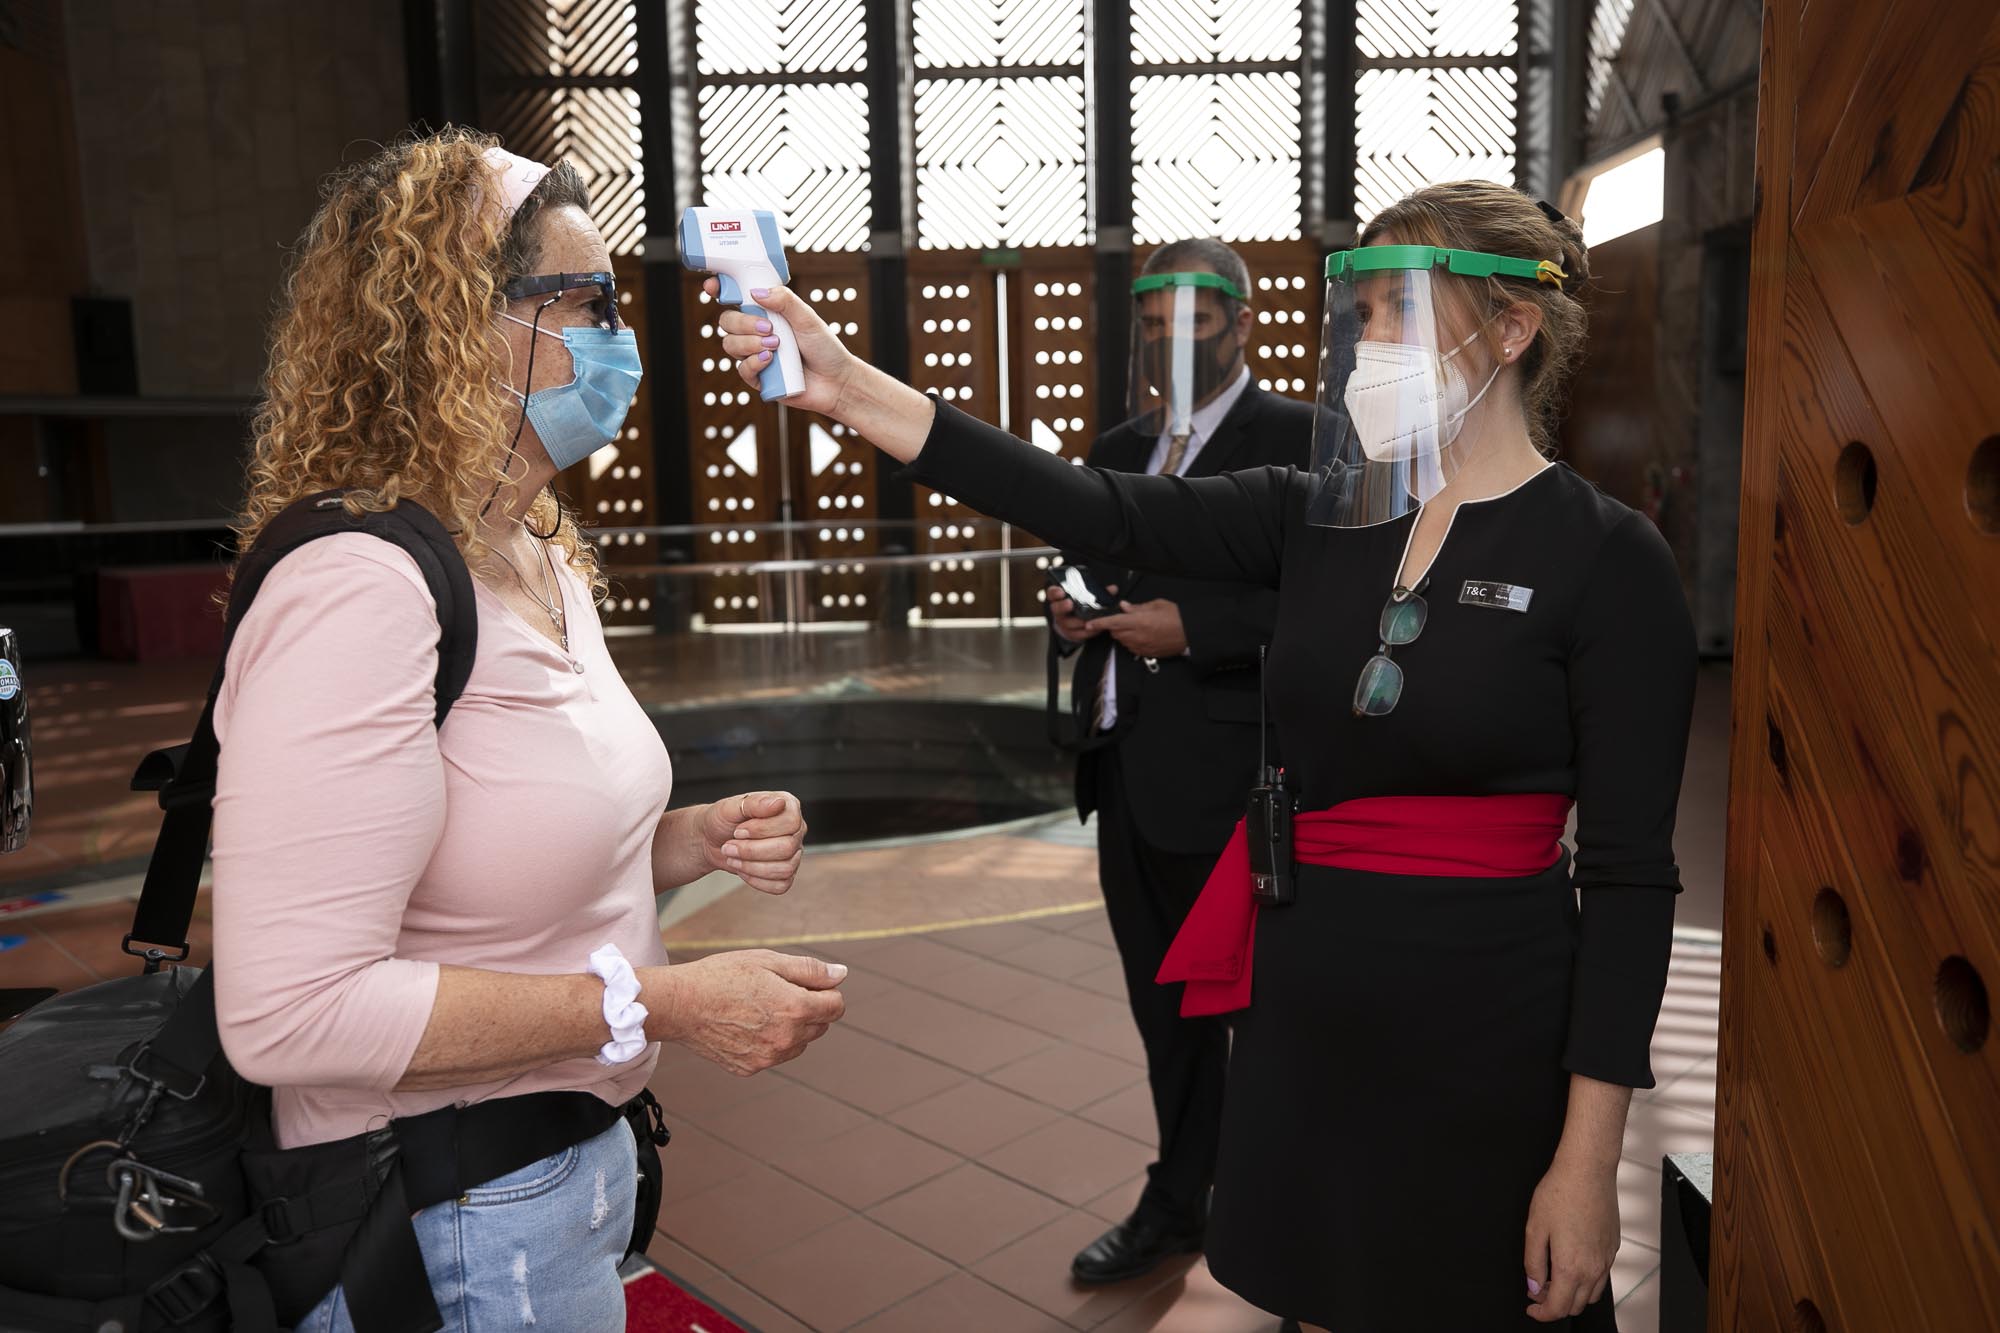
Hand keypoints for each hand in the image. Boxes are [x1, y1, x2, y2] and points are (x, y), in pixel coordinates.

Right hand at [645, 950, 846, 1075]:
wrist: (679, 1005)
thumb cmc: (723, 975)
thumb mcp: (769, 961)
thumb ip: (811, 970)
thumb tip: (842, 975)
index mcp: (796, 1009)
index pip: (837, 1006)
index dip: (825, 991)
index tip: (803, 983)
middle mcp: (787, 1039)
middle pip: (820, 1026)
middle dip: (809, 1008)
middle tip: (775, 991)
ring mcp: (769, 1057)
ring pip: (799, 1043)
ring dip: (791, 1027)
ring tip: (758, 1007)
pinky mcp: (751, 1068)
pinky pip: (774, 1054)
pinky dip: (769, 1041)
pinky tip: (745, 1024)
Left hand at [701, 792, 806, 894]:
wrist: (711, 839)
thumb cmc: (722, 820)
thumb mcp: (731, 806)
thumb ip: (755, 803)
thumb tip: (778, 803)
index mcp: (787, 807)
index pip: (791, 823)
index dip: (762, 830)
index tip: (739, 830)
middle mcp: (795, 829)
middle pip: (787, 848)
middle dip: (752, 851)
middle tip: (730, 846)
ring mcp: (793, 852)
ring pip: (785, 868)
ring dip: (752, 866)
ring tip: (734, 857)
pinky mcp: (785, 873)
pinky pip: (781, 885)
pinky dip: (757, 880)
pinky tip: (744, 869)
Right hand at [707, 282, 857, 417]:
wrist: (837, 382)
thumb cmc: (825, 348)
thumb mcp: (807, 318)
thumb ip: (784, 301)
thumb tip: (755, 292)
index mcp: (766, 313)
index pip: (735, 298)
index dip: (719, 290)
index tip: (712, 286)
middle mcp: (756, 333)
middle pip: (727, 321)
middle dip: (742, 322)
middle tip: (768, 327)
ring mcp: (755, 355)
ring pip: (730, 345)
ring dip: (750, 343)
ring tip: (775, 346)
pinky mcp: (758, 378)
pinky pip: (741, 369)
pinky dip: (754, 363)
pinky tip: (770, 360)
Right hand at [1046, 586, 1112, 642]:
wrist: (1075, 623)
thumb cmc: (1080, 605)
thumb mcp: (1085, 596)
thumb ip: (1098, 592)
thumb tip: (1113, 589)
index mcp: (1059, 598)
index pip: (1052, 593)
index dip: (1055, 592)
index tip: (1061, 591)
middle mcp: (1058, 611)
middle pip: (1057, 609)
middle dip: (1063, 606)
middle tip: (1070, 603)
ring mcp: (1063, 624)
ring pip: (1069, 624)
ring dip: (1080, 621)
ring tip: (1090, 618)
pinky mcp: (1071, 634)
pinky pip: (1079, 634)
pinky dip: (1089, 631)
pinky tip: (1098, 627)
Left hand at [1094, 598, 1186, 658]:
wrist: (1190, 634)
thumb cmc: (1176, 616)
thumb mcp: (1157, 605)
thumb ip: (1137, 607)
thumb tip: (1124, 607)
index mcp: (1139, 621)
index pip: (1113, 623)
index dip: (1099, 623)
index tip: (1089, 624)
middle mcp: (1137, 636)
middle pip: (1115, 633)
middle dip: (1114, 626)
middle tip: (1123, 618)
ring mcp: (1141, 647)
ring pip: (1122, 641)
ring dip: (1123, 634)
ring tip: (1136, 626)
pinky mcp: (1146, 653)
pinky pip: (1132, 648)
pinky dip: (1131, 641)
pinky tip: (1141, 635)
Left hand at [1523, 1155, 1619, 1321]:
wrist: (1588, 1171)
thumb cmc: (1560, 1193)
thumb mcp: (1534, 1228)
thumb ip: (1533, 1263)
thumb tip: (1534, 1286)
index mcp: (1570, 1267)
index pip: (1558, 1308)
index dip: (1541, 1313)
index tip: (1531, 1307)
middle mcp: (1593, 1269)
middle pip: (1575, 1306)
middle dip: (1555, 1304)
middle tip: (1538, 1287)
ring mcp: (1606, 1259)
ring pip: (1590, 1295)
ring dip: (1572, 1294)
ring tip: (1554, 1276)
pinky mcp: (1613, 1248)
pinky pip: (1601, 1277)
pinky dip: (1586, 1280)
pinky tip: (1572, 1262)